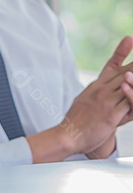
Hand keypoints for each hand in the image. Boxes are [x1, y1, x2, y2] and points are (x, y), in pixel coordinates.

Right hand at [60, 39, 132, 154]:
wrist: (67, 135)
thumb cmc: (77, 121)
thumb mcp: (85, 101)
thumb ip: (98, 93)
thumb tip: (105, 90)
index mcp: (95, 86)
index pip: (116, 68)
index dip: (127, 57)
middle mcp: (101, 90)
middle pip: (126, 73)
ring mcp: (106, 101)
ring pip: (130, 85)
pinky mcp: (111, 114)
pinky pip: (130, 102)